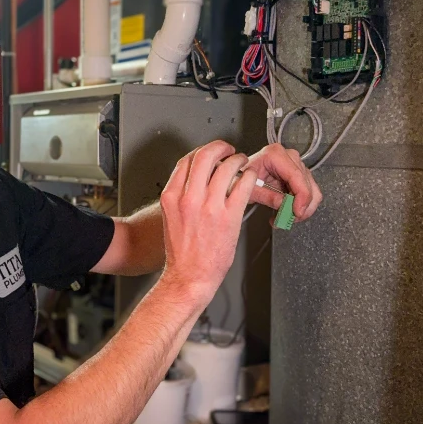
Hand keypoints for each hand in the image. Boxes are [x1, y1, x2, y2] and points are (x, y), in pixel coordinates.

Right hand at [159, 141, 257, 303]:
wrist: (189, 277)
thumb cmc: (182, 253)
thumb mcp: (172, 217)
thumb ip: (182, 196)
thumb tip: (198, 179)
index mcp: (172, 197)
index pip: (187, 161)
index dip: (202, 151)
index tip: (211, 152)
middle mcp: (188, 198)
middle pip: (205, 156)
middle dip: (220, 147)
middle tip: (229, 150)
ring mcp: (209, 206)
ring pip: (227, 167)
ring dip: (239, 160)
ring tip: (243, 164)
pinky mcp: (229, 216)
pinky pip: (244, 185)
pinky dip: (250, 177)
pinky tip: (250, 179)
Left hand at [244, 143, 322, 220]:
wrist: (238, 175)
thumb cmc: (240, 178)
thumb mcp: (249, 189)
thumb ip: (267, 197)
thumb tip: (285, 207)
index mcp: (275, 155)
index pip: (296, 176)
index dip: (302, 196)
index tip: (297, 213)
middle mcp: (289, 157)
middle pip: (307, 184)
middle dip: (300, 206)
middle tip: (286, 220)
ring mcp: (296, 165)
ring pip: (311, 191)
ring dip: (300, 209)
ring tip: (281, 218)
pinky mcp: (298, 175)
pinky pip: (307, 193)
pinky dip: (298, 206)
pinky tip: (283, 213)